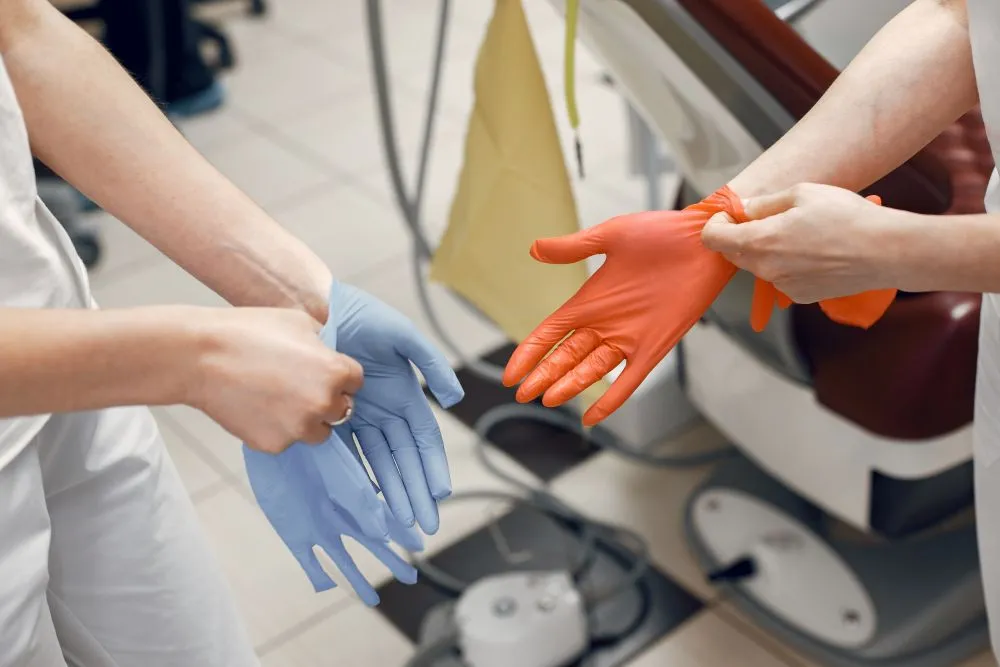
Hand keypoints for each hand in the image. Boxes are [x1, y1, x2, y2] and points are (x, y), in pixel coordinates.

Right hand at [188, 308, 362, 453]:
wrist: (201, 357)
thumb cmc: (249, 331)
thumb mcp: (300, 322)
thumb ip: (325, 343)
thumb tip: (333, 354)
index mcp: (335, 372)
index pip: (356, 382)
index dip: (339, 374)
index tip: (320, 369)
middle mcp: (323, 404)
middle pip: (342, 409)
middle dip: (327, 399)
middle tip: (298, 384)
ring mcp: (299, 428)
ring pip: (318, 431)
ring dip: (307, 419)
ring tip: (278, 397)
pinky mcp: (275, 445)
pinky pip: (288, 439)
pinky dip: (278, 428)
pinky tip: (258, 407)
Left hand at [244, 436, 423, 605]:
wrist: (275, 438)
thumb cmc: (310, 446)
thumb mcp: (342, 472)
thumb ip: (362, 503)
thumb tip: (383, 534)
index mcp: (357, 496)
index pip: (388, 520)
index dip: (404, 534)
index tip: (419, 546)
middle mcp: (342, 514)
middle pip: (371, 543)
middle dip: (390, 559)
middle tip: (410, 577)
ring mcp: (318, 526)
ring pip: (343, 559)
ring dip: (358, 578)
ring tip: (373, 599)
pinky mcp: (294, 533)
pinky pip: (309, 561)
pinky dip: (318, 576)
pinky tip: (327, 587)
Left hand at [323, 282, 464, 535]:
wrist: (318, 309)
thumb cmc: (365, 317)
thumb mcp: (404, 337)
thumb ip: (431, 364)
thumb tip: (454, 398)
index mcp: (405, 396)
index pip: (424, 442)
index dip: (432, 468)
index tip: (440, 494)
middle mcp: (384, 413)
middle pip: (404, 462)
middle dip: (416, 493)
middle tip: (424, 526)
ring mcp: (359, 419)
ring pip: (378, 465)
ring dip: (391, 494)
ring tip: (399, 525)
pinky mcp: (331, 419)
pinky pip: (347, 454)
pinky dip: (358, 478)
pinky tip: (365, 503)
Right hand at [503, 188, 742, 425]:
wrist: (704, 241)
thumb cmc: (660, 233)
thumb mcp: (611, 236)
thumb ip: (574, 248)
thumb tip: (535, 249)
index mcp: (590, 300)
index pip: (550, 333)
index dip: (529, 353)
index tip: (511, 374)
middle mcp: (606, 324)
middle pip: (565, 357)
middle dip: (543, 376)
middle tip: (523, 394)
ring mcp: (629, 338)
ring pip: (590, 370)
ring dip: (569, 385)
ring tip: (548, 399)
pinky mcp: (655, 347)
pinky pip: (629, 381)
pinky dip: (610, 399)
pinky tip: (592, 419)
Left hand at [701, 183, 894, 302]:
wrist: (885, 251)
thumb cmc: (846, 216)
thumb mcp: (801, 194)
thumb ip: (763, 204)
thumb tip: (741, 209)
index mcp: (760, 241)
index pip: (713, 238)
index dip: (716, 223)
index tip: (730, 214)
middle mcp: (766, 269)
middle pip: (734, 253)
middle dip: (740, 235)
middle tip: (766, 217)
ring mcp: (783, 285)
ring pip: (759, 266)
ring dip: (767, 250)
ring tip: (800, 232)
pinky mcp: (800, 296)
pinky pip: (782, 277)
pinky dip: (787, 264)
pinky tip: (814, 251)